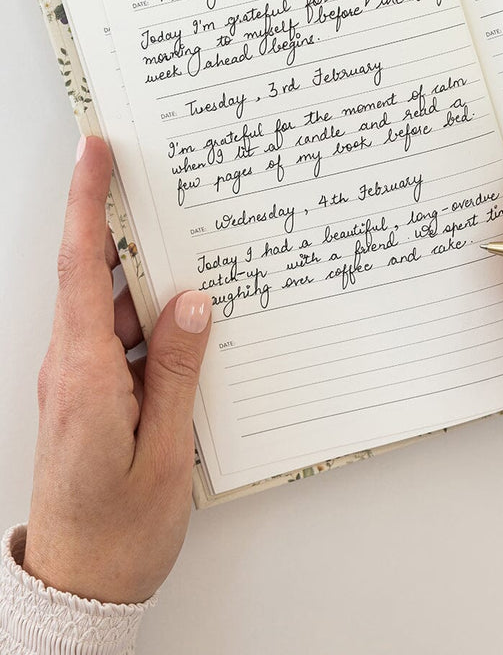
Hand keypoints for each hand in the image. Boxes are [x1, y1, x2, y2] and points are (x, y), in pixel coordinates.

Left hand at [22, 136, 212, 602]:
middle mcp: (72, 368)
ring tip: (194, 258)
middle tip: (159, 185)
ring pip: (113, 307)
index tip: (96, 153)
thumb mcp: (163, 452)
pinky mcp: (91, 393)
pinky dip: (150, 321)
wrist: (80, 584)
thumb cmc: (118, 530)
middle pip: (96, 276)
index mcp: (84, 375)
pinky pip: (120, 338)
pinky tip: (186, 324)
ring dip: (147, 281)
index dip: (87, 203)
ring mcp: (79, 380)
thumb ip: (177, 371)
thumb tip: (192, 305)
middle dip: (124, 226)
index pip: (82, 267)